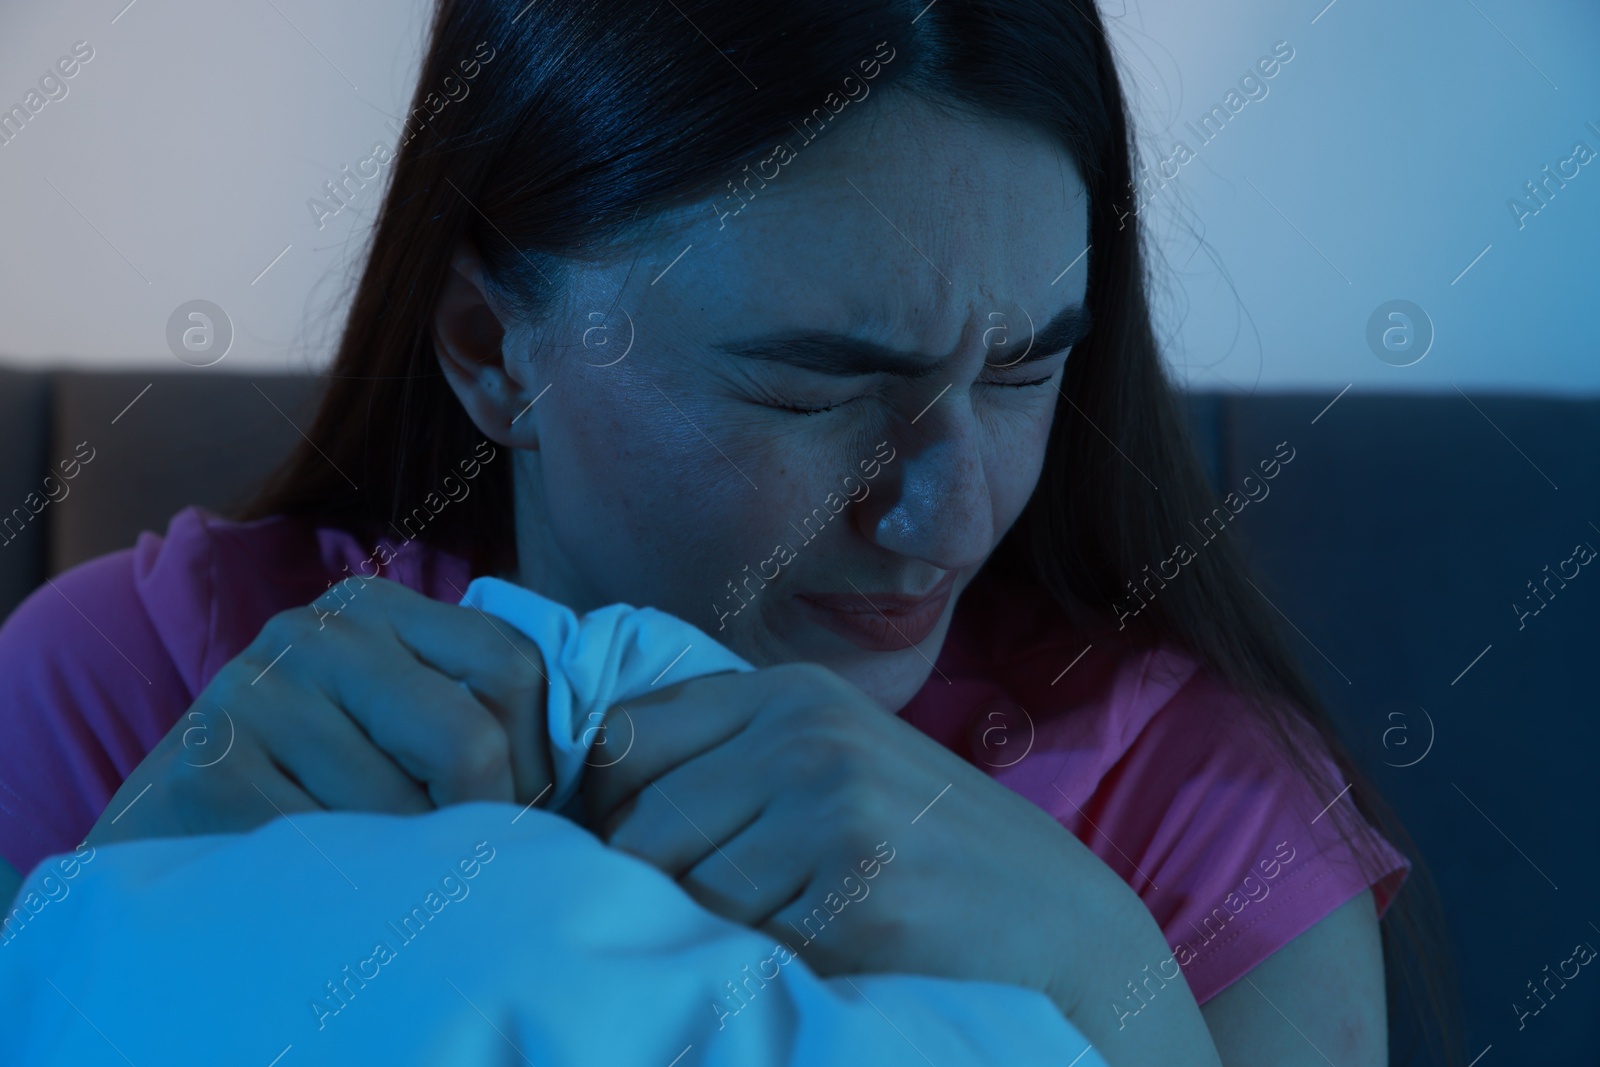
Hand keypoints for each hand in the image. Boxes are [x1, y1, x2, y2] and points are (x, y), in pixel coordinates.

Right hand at [87, 577, 551, 846]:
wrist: (173, 821)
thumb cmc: (315, 774)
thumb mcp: (396, 714)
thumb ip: (478, 707)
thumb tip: (595, 753)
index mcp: (377, 607)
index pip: (512, 669)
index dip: (537, 757)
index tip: (521, 806)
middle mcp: (315, 631)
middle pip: (469, 741)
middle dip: (484, 819)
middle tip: (466, 857)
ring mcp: (255, 693)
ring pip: (402, 812)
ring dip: (410, 864)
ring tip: (386, 866)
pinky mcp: (208, 769)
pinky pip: (331, 851)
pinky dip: (348, 886)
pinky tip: (328, 880)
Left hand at [583, 663, 1119, 1011]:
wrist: (1060, 921)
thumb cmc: (928, 848)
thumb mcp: (835, 762)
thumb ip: (734, 757)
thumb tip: (594, 802)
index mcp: (791, 694)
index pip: (621, 739)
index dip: (610, 809)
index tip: (641, 855)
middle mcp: (807, 735)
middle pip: (637, 829)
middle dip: (655, 889)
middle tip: (709, 919)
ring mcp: (834, 807)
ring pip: (683, 895)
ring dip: (712, 935)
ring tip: (778, 934)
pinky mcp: (860, 888)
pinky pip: (744, 945)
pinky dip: (763, 967)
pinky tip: (818, 956)